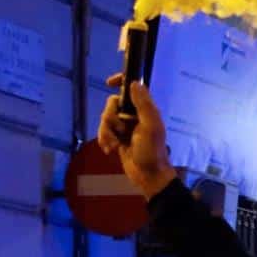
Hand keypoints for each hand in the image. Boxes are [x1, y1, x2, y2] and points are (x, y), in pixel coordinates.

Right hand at [97, 75, 174, 198]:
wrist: (147, 176)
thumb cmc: (152, 151)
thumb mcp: (150, 126)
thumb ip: (143, 104)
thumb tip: (134, 83)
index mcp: (145, 109)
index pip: (132, 88)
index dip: (121, 81)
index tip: (109, 83)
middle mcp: (135, 115)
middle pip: (112, 104)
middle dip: (110, 117)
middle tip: (119, 130)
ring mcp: (125, 126)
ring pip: (106, 118)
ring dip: (106, 131)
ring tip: (114, 145)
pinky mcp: (118, 137)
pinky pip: (104, 131)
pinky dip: (104, 139)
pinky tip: (110, 149)